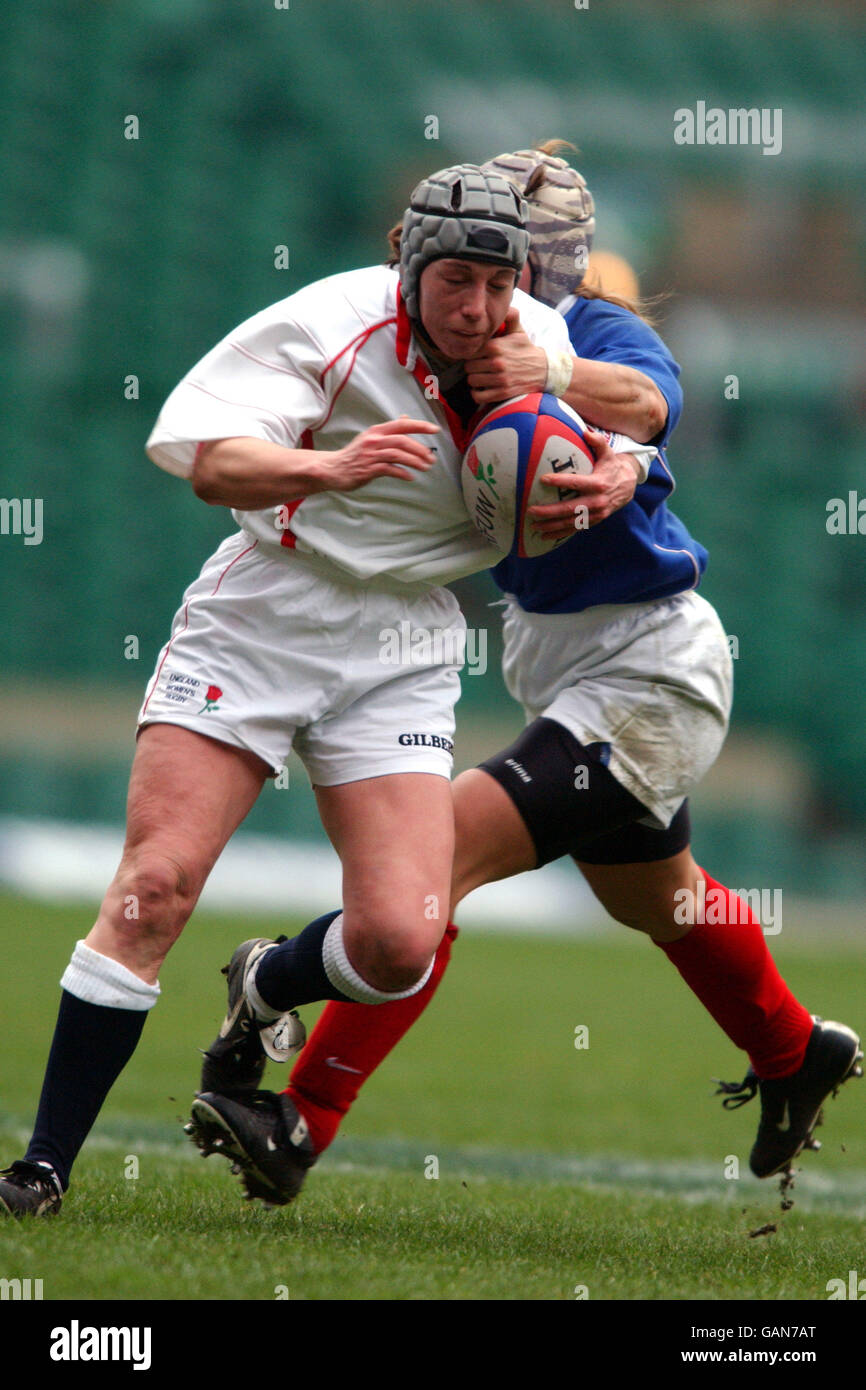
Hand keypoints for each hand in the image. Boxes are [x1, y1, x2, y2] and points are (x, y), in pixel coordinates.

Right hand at [319, 417, 439, 491]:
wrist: (332, 468)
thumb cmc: (354, 455)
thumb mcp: (371, 438)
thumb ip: (389, 430)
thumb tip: (406, 418)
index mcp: (377, 431)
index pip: (402, 425)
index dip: (420, 426)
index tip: (435, 429)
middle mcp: (374, 440)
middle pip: (402, 440)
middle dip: (420, 449)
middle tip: (431, 458)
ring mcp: (370, 454)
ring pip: (398, 454)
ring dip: (415, 461)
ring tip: (425, 467)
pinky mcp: (367, 469)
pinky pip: (389, 469)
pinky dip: (402, 473)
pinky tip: (410, 477)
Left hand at [464, 308, 547, 405]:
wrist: (543, 371)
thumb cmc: (525, 350)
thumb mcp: (518, 331)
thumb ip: (509, 316)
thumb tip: (506, 305)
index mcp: (496, 346)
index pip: (470, 351)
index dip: (472, 353)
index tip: (478, 355)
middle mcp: (496, 363)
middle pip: (468, 367)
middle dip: (473, 367)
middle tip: (480, 366)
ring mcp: (499, 379)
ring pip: (472, 381)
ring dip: (475, 380)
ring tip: (483, 376)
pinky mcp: (502, 393)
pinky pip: (478, 396)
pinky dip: (478, 393)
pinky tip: (483, 388)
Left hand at [528, 428, 640, 540]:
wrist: (628, 487)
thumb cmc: (611, 467)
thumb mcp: (608, 453)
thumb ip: (597, 442)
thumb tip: (585, 431)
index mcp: (599, 484)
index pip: (577, 483)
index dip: (560, 481)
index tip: (543, 479)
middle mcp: (597, 502)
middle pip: (570, 509)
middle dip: (550, 512)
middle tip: (531, 510)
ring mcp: (595, 515)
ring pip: (570, 523)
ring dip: (551, 526)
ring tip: (533, 526)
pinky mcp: (593, 522)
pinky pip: (574, 529)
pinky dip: (559, 534)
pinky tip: (543, 537)